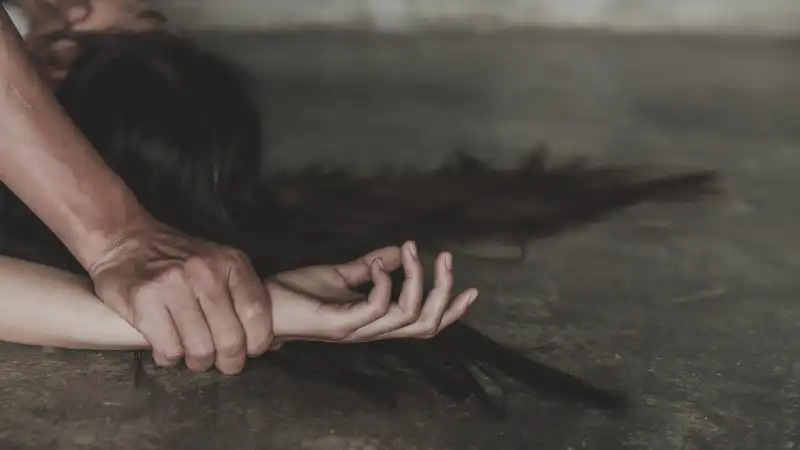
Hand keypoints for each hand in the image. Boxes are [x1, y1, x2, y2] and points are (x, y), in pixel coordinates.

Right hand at [88, 225, 272, 374]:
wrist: (126, 241)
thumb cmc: (181, 260)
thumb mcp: (220, 265)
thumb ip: (245, 297)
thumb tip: (275, 342)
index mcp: (230, 262)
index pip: (256, 312)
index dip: (257, 341)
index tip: (250, 351)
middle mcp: (204, 272)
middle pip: (230, 338)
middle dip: (229, 361)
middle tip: (223, 363)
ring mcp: (173, 286)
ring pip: (200, 349)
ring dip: (199, 362)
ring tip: (194, 356)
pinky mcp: (144, 301)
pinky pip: (170, 350)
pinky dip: (171, 358)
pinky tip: (169, 348)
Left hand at [269, 241, 477, 342]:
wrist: (261, 305)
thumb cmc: (297, 293)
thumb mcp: (340, 273)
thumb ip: (370, 266)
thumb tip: (398, 251)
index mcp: (376, 321)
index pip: (423, 323)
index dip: (450, 311)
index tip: (470, 288)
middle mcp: (372, 330)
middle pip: (425, 324)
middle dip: (443, 292)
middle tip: (445, 258)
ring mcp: (357, 329)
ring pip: (407, 315)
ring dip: (416, 280)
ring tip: (412, 251)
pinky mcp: (340, 324)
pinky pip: (376, 308)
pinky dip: (384, 283)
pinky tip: (378, 262)